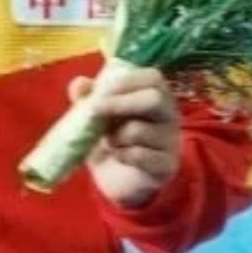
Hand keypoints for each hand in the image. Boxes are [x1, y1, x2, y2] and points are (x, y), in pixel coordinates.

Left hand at [69, 66, 180, 208]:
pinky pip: (140, 155)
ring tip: (109, 140)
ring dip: (115, 135)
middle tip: (95, 111)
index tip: (99, 92)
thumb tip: (80, 83)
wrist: (118, 175)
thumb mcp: (95, 111)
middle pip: (154, 99)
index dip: (123, 82)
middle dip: (119, 103)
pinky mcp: (166, 165)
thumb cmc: (109, 133)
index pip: (152, 77)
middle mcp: (169, 114)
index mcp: (155, 93)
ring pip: (139, 130)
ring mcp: (171, 140)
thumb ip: (87, 94)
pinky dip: (121, 154)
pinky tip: (119, 156)